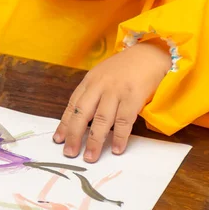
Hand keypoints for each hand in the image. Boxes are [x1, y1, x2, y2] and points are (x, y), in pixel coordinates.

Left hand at [53, 40, 171, 162]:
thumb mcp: (104, 75)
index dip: (65, 123)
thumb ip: (93, 93)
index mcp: (90, 80)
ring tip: (91, 157)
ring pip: (101, 120)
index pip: (73, 105)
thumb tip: (83, 120)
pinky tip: (117, 149)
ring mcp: (116, 91)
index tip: (58, 139)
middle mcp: (100, 85)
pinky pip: (124, 120)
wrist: (150, 53)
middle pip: (83, 113)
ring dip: (95, 141)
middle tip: (69, 152)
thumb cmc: (126, 67)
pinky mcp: (133, 96)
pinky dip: (120, 136)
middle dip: (74, 135)